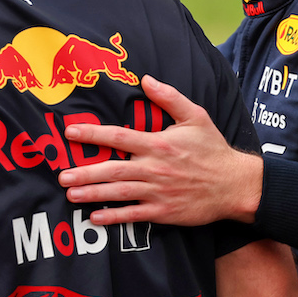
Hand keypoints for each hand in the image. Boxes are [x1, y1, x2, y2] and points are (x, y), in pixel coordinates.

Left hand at [58, 75, 262, 225]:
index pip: (119, 137)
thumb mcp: (195, 116)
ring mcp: (158, 192)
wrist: (235, 185)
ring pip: (119, 193)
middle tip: (62, 175)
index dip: (93, 135)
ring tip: (71, 195)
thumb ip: (168, 97)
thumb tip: (145, 78)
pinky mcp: (164, 212)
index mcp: (158, 143)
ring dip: (93, 194)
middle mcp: (154, 168)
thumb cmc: (213, 149)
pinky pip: (134, 215)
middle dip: (85, 172)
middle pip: (113, 169)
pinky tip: (95, 218)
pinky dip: (114, 217)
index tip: (70, 133)